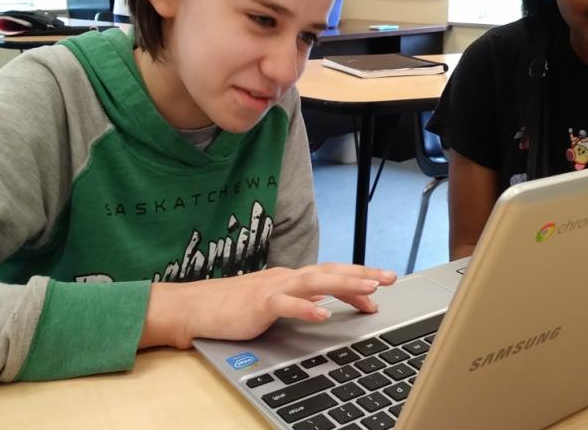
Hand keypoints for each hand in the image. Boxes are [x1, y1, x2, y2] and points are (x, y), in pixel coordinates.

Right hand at [139, 263, 396, 348]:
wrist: (196, 307)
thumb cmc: (233, 306)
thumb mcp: (275, 301)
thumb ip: (299, 300)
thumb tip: (325, 304)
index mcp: (292, 278)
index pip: (331, 274)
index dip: (357, 279)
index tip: (380, 287)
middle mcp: (287, 277)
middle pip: (331, 271)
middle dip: (362, 274)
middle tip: (390, 278)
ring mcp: (274, 288)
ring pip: (315, 282)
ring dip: (344, 284)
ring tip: (369, 289)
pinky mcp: (259, 304)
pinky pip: (286, 305)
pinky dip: (305, 308)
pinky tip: (322, 315)